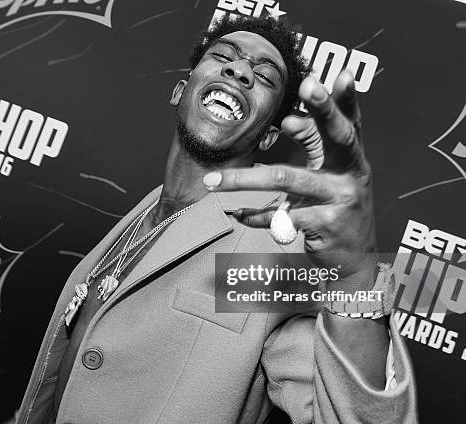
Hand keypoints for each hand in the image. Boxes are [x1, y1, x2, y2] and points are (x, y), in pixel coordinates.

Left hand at [204, 70, 375, 282]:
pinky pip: (280, 216)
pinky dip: (254, 215)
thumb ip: (314, 147)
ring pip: (288, 179)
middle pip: (337, 137)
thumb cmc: (335, 209)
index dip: (345, 99)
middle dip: (321, 110)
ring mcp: (341, 200)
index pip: (350, 122)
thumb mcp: (331, 176)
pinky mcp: (326, 226)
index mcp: (352, 158)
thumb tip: (289, 118)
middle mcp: (352, 174)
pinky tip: (238, 214)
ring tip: (212, 180)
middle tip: (307, 85)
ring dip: (244, 178)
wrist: (354, 260)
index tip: (339, 73)